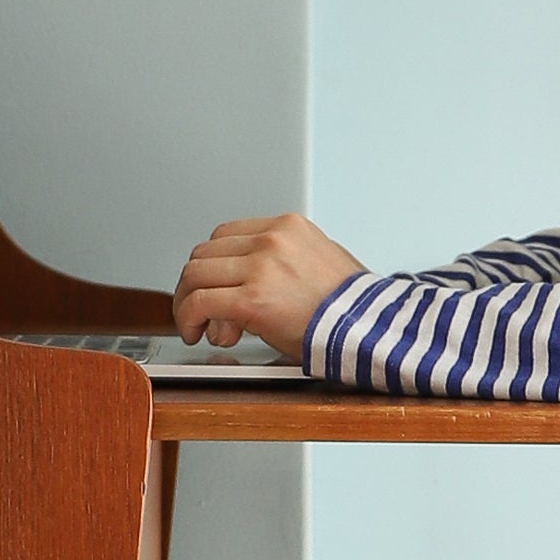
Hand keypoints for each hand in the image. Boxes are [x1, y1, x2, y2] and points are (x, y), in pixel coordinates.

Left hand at [173, 212, 365, 359]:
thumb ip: (284, 260)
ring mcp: (260, 267)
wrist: (370, 327)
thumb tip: (253, 279)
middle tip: (205, 311)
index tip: (214, 285)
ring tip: (200, 325)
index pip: (227, 235)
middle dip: (198, 284)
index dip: (214, 264)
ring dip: (188, 302)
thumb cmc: (353, 305)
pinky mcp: (251, 300)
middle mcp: (271, 240)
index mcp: (287, 226)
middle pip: (205, 253)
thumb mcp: (322, 260)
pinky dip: (189, 318)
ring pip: (195, 275)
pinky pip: (200, 302)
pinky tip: (197, 332)